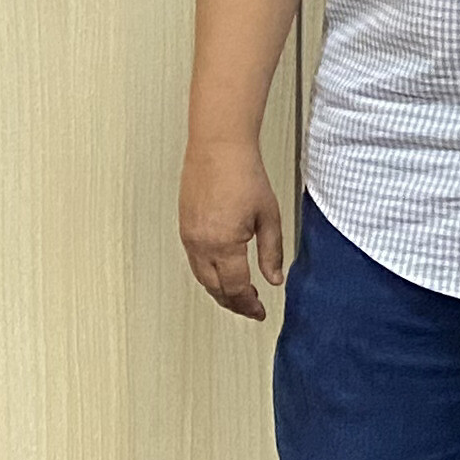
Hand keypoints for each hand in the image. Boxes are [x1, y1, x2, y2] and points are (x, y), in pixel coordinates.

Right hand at [180, 130, 287, 322]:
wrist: (218, 148)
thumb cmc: (243, 174)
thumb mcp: (269, 216)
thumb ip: (271, 252)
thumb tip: (274, 279)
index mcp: (224, 244)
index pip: (235, 288)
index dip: (249, 304)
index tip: (260, 311)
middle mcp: (201, 244)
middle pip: (215, 288)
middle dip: (233, 303)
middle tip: (250, 309)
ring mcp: (189, 236)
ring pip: (201, 277)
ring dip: (219, 291)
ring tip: (237, 296)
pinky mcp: (184, 227)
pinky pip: (194, 261)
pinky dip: (207, 274)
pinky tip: (220, 274)